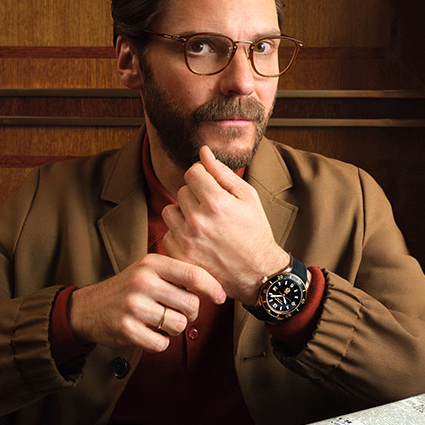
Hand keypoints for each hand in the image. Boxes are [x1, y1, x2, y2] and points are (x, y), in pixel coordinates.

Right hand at [68, 253, 225, 351]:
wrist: (88, 308)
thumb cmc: (127, 290)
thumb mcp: (147, 271)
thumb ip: (175, 274)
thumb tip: (215, 286)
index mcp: (151, 263)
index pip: (193, 273)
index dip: (212, 287)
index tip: (221, 297)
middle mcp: (142, 282)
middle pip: (191, 304)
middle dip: (190, 313)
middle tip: (176, 312)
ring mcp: (133, 306)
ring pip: (179, 325)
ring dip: (175, 329)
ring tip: (160, 323)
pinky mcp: (127, 329)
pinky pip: (162, 343)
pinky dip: (160, 343)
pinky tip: (148, 333)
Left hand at [161, 145, 289, 304]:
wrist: (257, 273)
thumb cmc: (255, 232)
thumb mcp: (247, 198)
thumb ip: (222, 173)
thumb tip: (203, 152)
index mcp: (216, 202)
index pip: (192, 172)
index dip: (203, 178)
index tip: (211, 189)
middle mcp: (198, 220)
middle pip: (181, 190)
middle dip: (195, 197)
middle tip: (212, 211)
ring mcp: (186, 240)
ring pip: (169, 211)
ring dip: (183, 214)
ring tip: (202, 225)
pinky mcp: (179, 256)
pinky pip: (167, 233)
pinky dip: (179, 235)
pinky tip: (197, 241)